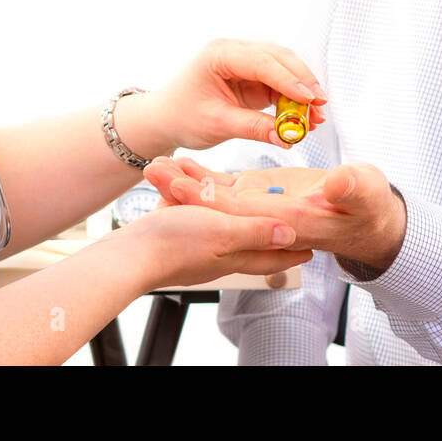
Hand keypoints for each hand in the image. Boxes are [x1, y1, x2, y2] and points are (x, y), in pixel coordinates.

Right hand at [116, 202, 312, 289]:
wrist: (128, 254)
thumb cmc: (175, 244)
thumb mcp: (224, 232)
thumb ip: (257, 232)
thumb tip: (292, 234)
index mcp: (236, 255)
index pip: (274, 257)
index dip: (294, 252)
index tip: (313, 248)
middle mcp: (218, 253)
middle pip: (251, 239)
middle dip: (267, 227)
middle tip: (284, 221)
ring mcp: (196, 244)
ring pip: (220, 220)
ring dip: (229, 204)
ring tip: (240, 190)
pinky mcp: (174, 233)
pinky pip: (194, 212)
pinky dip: (197, 196)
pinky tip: (191, 183)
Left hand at [138, 39, 327, 152]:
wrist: (165, 118)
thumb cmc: (182, 116)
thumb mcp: (216, 124)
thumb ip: (252, 127)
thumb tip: (286, 137)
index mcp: (219, 54)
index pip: (262, 62)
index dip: (289, 80)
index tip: (310, 98)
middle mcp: (234, 52)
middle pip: (279, 58)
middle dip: (302, 81)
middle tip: (321, 104)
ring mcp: (244, 62)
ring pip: (283, 69)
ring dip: (302, 91)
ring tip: (317, 116)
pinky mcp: (252, 77)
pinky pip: (279, 84)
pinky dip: (293, 99)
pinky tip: (305, 116)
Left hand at [144, 156, 407, 272]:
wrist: (366, 215)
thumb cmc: (368, 204)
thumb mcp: (365, 191)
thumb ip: (350, 189)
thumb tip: (334, 184)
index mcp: (288, 218)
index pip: (242, 213)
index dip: (212, 201)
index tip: (182, 187)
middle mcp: (266, 217)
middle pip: (218, 206)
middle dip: (184, 190)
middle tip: (152, 170)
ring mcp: (258, 207)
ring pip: (215, 196)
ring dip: (185, 183)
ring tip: (154, 164)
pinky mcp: (257, 194)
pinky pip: (223, 187)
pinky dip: (201, 176)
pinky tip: (178, 162)